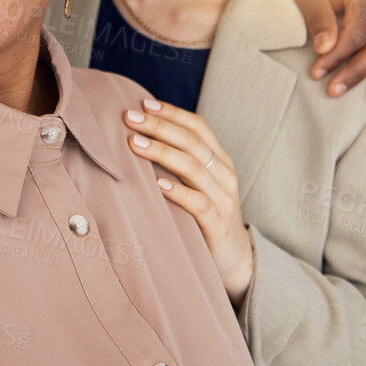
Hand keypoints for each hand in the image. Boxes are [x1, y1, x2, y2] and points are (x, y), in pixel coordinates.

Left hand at [124, 98, 254, 305]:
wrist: (236, 261)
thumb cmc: (206, 218)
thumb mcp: (197, 186)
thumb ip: (178, 164)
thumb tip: (138, 138)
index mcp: (219, 161)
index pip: (198, 127)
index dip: (172, 113)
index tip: (143, 104)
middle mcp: (224, 175)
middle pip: (192, 142)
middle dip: (159, 126)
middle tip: (129, 118)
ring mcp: (224, 199)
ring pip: (193, 167)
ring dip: (162, 152)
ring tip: (135, 144)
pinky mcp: (217, 224)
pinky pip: (198, 202)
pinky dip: (177, 191)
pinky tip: (157, 184)